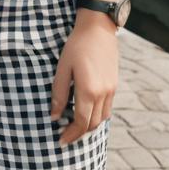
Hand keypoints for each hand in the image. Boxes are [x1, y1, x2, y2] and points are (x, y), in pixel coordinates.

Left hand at [50, 13, 118, 146]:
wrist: (98, 29)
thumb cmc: (76, 46)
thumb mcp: (62, 68)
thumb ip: (58, 93)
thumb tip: (54, 116)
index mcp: (88, 90)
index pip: (81, 122)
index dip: (71, 134)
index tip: (61, 140)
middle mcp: (103, 93)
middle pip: (92, 124)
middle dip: (79, 133)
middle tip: (65, 136)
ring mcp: (111, 90)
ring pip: (102, 118)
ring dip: (89, 126)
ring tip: (75, 126)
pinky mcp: (114, 85)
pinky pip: (107, 108)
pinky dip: (97, 116)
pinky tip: (87, 112)